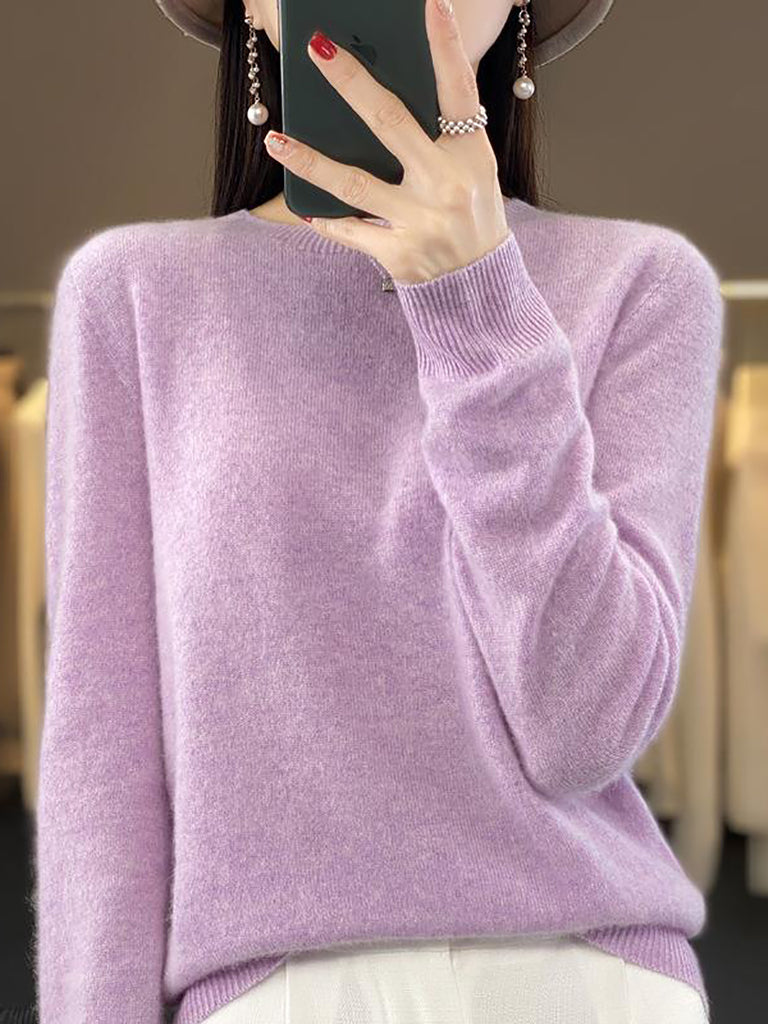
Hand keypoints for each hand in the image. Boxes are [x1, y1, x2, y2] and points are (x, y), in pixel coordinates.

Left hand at [263, 0, 511, 285]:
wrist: (479, 287)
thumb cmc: (470, 216)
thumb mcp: (472, 171)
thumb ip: (438, 136)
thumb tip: (375, 100)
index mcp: (471, 155)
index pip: (458, 90)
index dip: (445, 45)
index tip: (430, 3)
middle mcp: (446, 184)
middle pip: (390, 122)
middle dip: (350, 81)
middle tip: (316, 48)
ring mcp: (421, 222)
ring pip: (352, 182)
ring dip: (309, 158)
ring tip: (275, 141)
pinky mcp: (399, 255)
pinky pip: (349, 230)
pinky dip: (325, 218)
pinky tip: (303, 206)